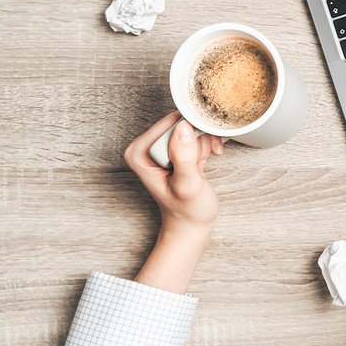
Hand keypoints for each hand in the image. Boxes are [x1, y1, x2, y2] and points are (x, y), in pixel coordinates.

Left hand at [123, 113, 224, 292]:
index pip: (170, 122)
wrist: (191, 224)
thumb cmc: (188, 211)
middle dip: (199, 138)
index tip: (199, 152)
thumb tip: (183, 128)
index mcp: (139, 152)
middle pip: (181, 121)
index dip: (191, 133)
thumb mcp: (187, 186)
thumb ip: (184, 157)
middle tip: (202, 160)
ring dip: (204, 142)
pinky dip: (206, 143)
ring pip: (190, 126)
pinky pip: (194, 132)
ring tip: (203, 164)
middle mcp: (146, 146)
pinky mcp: (173, 148)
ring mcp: (160, 146)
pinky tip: (206, 159)